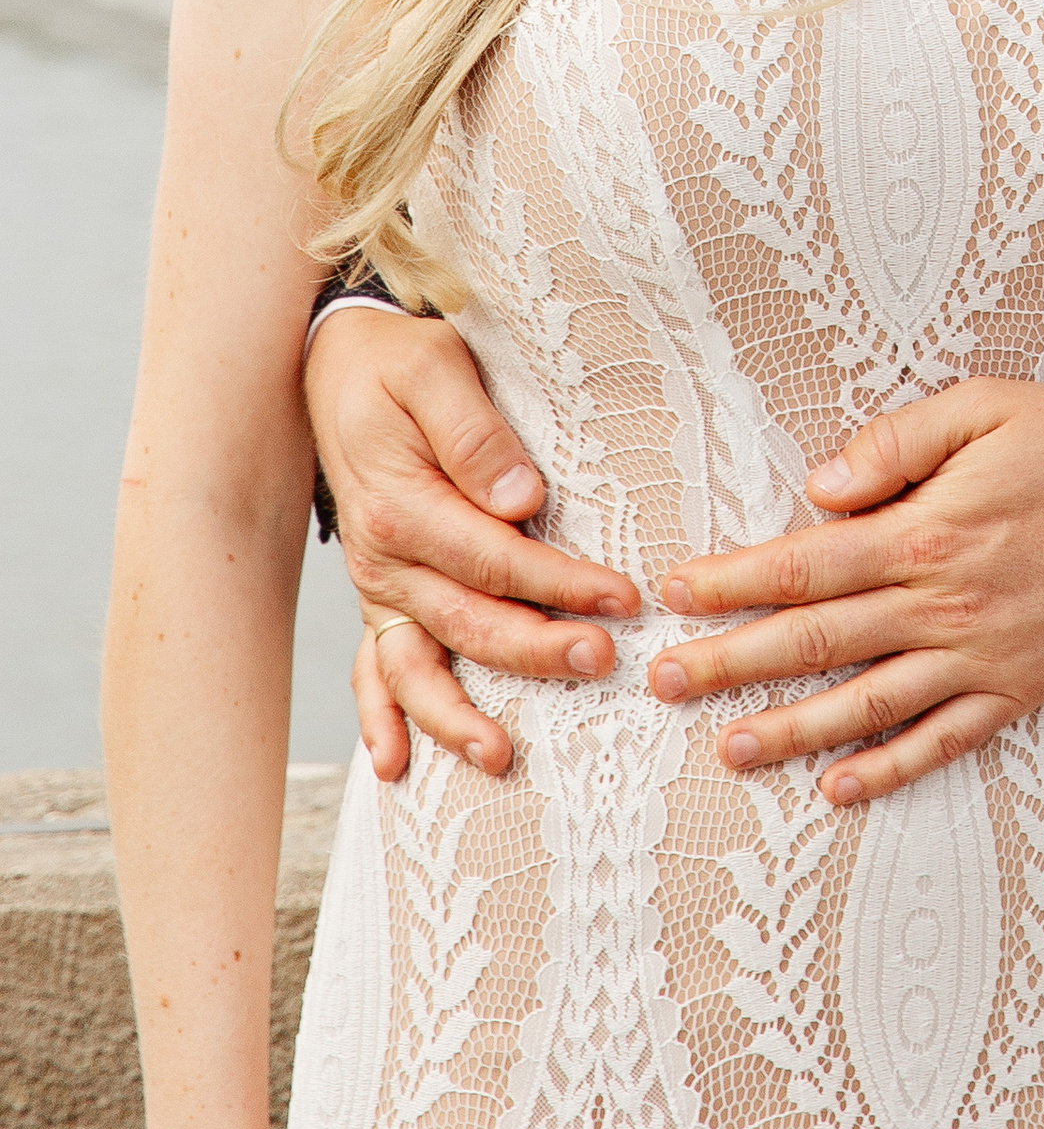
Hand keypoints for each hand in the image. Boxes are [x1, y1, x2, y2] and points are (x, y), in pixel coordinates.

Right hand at [305, 305, 639, 781]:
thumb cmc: (397, 363)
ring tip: (501, 755)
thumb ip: (475, 431)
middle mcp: (383, 557)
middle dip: (537, 650)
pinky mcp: (382, 593)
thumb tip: (520, 499)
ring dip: (457, 714)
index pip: (494, 559)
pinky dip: (381, 715)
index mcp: (401, 505)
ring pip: (417, 665)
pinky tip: (395, 765)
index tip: (621, 598)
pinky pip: (373, 665)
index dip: (559, 583)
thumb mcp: (435, 368)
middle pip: (468, 620)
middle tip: (602, 661)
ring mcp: (380, 583)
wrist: (337, 365)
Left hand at [645, 382, 1043, 805]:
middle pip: (816, 642)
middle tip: (663, 680)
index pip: (805, 565)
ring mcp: (978, 656)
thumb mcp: (984, 407)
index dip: (734, 581)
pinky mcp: (1014, 689)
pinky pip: (941, 741)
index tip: (677, 593)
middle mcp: (943, 605)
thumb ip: (896, 441)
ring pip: (865, 704)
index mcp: (926, 532)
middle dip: (730, 661)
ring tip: (727, 746)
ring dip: (790, 728)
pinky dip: (888, 769)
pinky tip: (837, 789)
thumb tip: (818, 488)